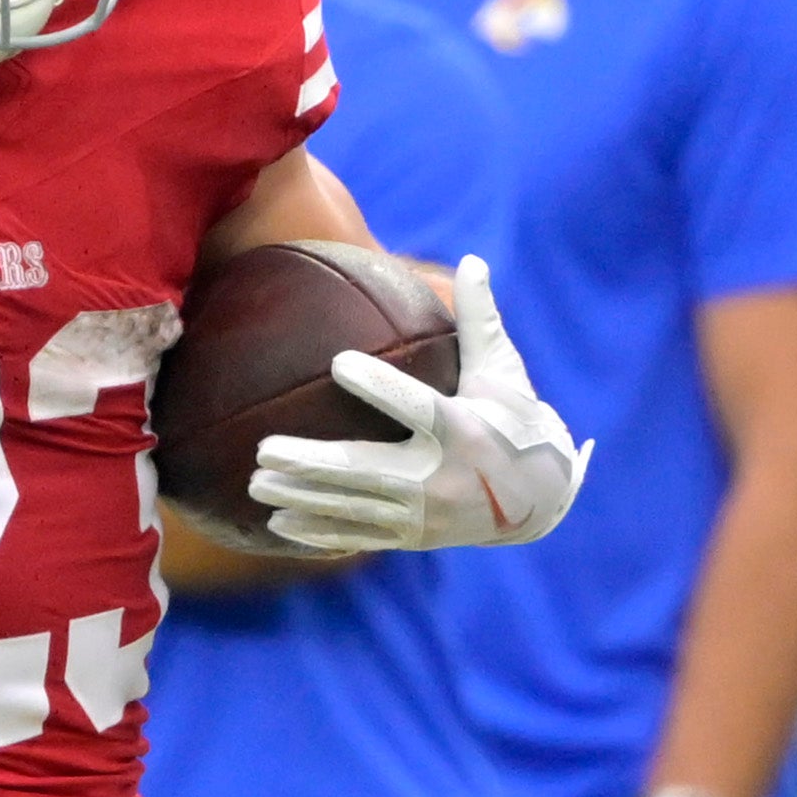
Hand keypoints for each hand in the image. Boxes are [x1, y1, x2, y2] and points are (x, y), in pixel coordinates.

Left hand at [246, 256, 583, 555]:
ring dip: (301, 497)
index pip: (417, 407)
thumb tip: (473, 259)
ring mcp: (424, 515)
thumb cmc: (515, 421)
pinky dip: (318, 533)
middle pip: (366, 470)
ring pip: (352, 507)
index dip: (379, 386)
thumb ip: (481, 319)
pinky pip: (358, 536)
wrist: (541, 501)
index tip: (338, 363)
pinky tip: (278, 524)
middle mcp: (441, 477)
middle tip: (264, 448)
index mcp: (463, 430)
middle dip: (312, 462)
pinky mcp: (413, 537)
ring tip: (255, 484)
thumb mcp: (505, 372)